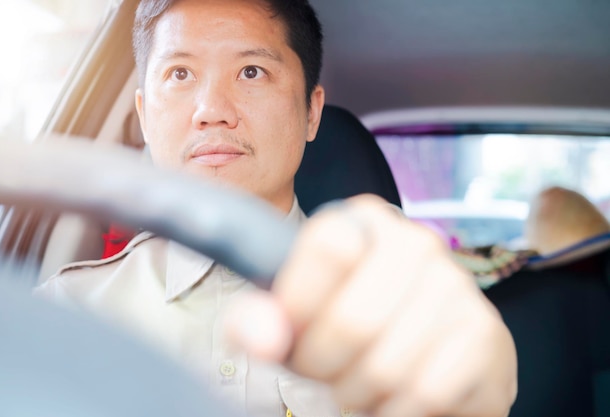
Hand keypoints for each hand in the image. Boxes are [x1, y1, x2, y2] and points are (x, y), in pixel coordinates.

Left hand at [226, 194, 516, 416]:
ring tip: (356, 384)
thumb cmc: (349, 332)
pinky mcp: (485, 334)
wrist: (430, 353)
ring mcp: (456, 287)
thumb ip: (261, 322)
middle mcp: (416, 242)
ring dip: (356, 394)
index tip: (290, 332)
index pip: (328, 247)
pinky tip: (391, 398)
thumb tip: (258, 336)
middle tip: (323, 373)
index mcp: (363, 222)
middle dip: (323, 366)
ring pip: (385, 365)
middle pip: (352, 320)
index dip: (299, 304)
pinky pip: (424, 392)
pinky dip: (393, 411)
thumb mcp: (295, 321)